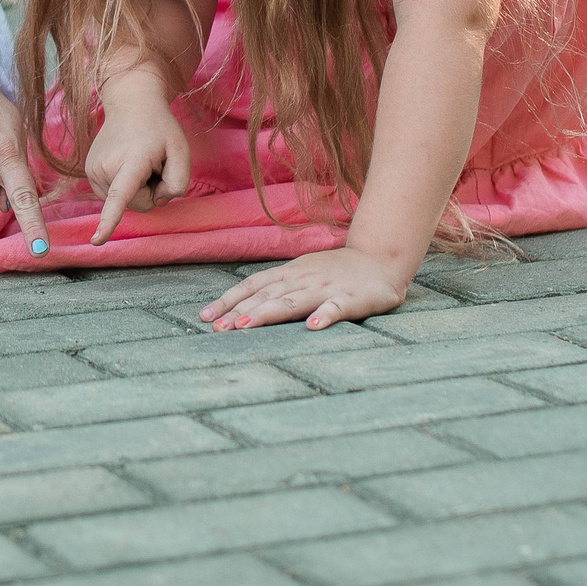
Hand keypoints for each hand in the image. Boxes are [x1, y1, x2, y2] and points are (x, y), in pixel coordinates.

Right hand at [82, 65, 190, 244]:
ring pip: (123, 202)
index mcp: (131, 161)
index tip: (96, 241)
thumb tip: (157, 202)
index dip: (109, 221)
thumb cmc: (160, 128)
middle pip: (136, 204)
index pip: (121, 196)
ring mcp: (93, 170)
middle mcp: (106, 167)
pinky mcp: (89, 173)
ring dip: (136, 187)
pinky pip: (113, 195)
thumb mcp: (182, 150)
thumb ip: (179, 183)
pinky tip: (127, 163)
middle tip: (151, 162)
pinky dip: (125, 185)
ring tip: (138, 160)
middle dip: (149, 190)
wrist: (131, 103)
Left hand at [200, 247, 410, 330]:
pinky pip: (336, 307)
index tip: (205, 318)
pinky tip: (312, 327)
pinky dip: (324, 316)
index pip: (252, 286)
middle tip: (217, 329)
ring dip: (268, 313)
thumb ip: (276, 288)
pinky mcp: (352, 299)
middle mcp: (302, 279)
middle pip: (266, 296)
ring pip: (293, 301)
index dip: (228, 301)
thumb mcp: (301, 274)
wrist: (380, 258)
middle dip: (239, 312)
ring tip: (247, 326)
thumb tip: (240, 306)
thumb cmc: (334, 271)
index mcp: (289, 274)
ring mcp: (326, 288)